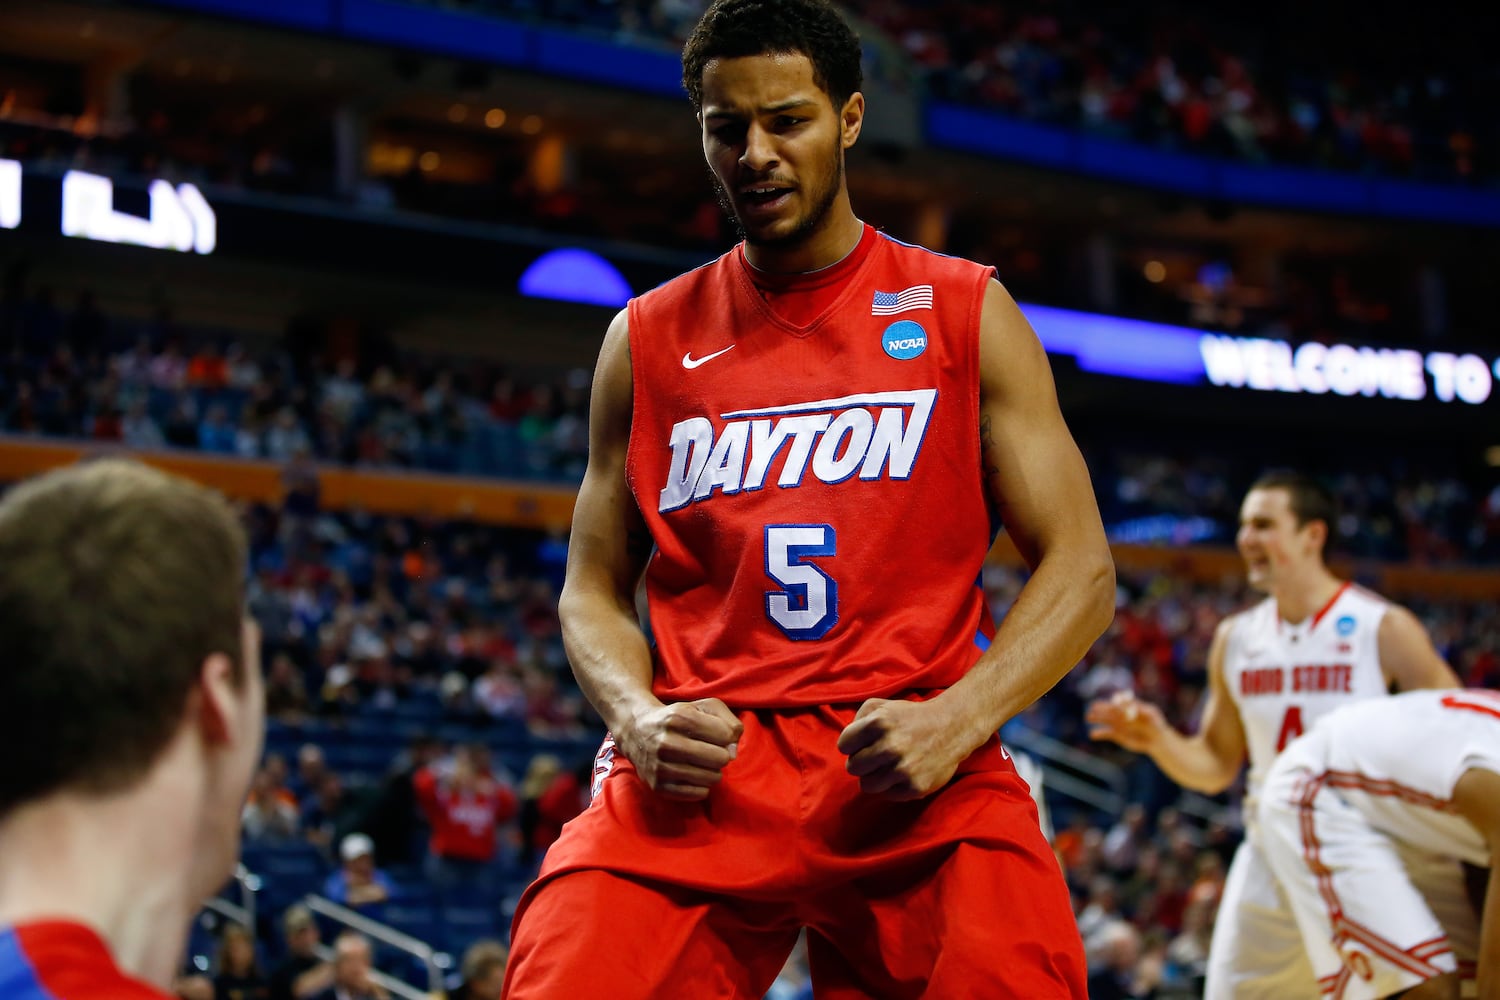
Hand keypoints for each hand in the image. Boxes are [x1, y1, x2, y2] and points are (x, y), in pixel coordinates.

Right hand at [617, 698, 741, 800]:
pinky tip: (692, 774)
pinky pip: (699, 794)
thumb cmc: (678, 718)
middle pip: (720, 759)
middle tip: (709, 750)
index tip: (716, 735)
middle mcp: (667, 742)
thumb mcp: (703, 707)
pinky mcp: (658, 786)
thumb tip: (733, 751)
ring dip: (712, 771)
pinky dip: (701, 785)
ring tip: (701, 762)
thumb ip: (729, 722)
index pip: (725, 735)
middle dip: (720, 755)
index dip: (726, 736)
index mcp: (679, 717)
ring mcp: (660, 766)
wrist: (637, 731)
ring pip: (711, 778)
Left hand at [837, 697, 975, 799]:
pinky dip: (891, 786)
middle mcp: (890, 746)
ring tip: (888, 766)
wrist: (951, 728)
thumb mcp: (882, 706)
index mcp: (879, 723)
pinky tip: (902, 773)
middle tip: (877, 756)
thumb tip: (846, 743)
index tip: (863, 744)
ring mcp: (903, 769)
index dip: (852, 745)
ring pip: (866, 785)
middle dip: (862, 762)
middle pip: (853, 767)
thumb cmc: (911, 717)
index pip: (843, 745)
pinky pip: (886, 795)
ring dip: (874, 777)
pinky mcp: (915, 787)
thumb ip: (858, 719)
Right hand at [1085, 690, 1164, 751]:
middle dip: (1101, 708)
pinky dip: (1099, 734)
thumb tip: (1126, 704)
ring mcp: (1118, 724)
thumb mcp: (1151, 714)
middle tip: (1093, 707)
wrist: (1157, 739)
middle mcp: (1121, 714)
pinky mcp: (1117, 735)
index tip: (1115, 705)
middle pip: (1109, 710)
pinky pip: (1106, 733)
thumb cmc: (1157, 724)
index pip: (1119, 702)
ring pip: (1105, 720)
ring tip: (1088, 717)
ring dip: (1097, 718)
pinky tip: (1092, 734)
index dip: (1115, 702)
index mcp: (1129, 706)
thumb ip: (1139, 708)